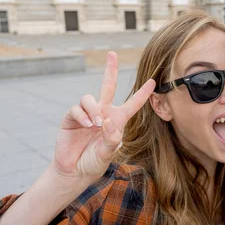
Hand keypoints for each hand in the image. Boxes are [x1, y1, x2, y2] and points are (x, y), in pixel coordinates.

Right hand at [53, 52, 154, 182]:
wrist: (74, 171)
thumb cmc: (94, 163)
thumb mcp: (107, 154)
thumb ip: (110, 140)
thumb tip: (108, 122)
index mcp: (117, 121)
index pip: (132, 104)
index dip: (143, 94)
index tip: (153, 81)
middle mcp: (103, 113)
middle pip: (107, 86)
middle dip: (110, 69)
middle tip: (112, 54)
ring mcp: (86, 114)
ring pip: (89, 98)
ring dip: (93, 109)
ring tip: (95, 124)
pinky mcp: (71, 118)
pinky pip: (77, 109)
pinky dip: (82, 116)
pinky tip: (86, 126)